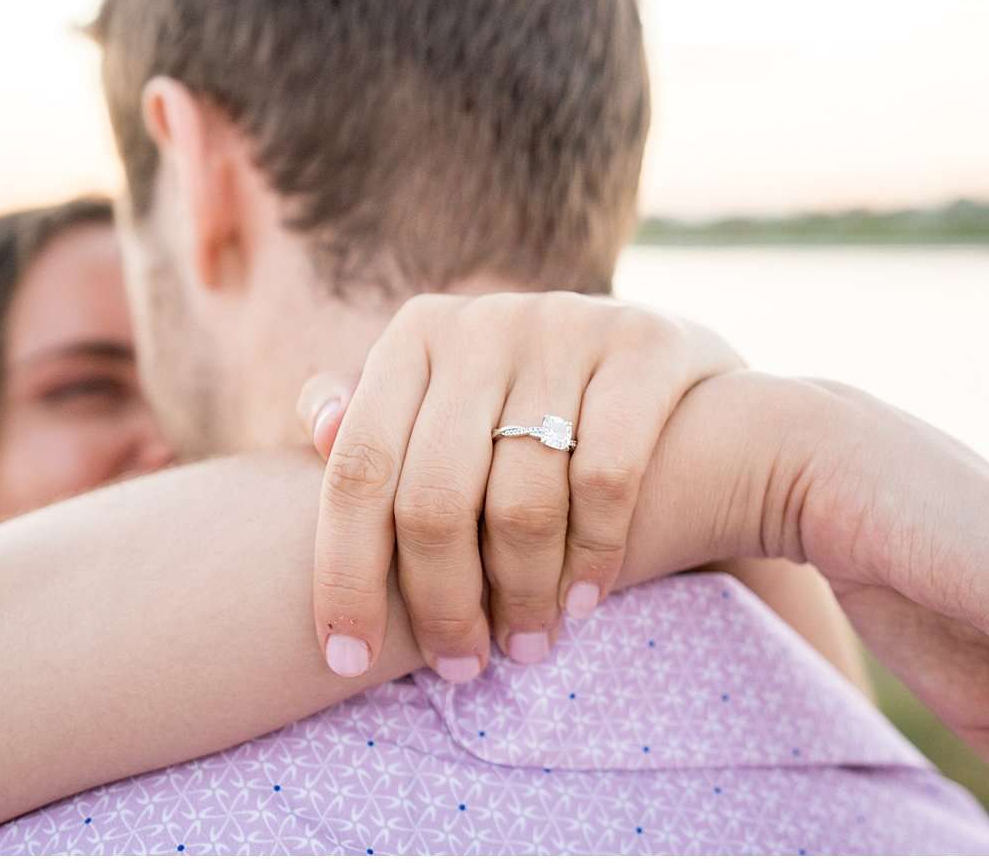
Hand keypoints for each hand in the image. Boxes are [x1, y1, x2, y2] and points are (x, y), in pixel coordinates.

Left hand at [299, 292, 743, 681]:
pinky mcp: (643, 345)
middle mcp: (480, 323)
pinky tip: (583, 601)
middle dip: (442, 604)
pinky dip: (591, 558)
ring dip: (521, 597)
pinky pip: (605, 480)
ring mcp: (563, 327)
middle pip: (434, 500)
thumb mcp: (450, 404)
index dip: (345, 575)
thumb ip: (376, 425)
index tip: (345, 659)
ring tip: (528, 644)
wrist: (671, 371)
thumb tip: (317, 427)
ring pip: (521, 504)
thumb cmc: (533, 409)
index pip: (356, 472)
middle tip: (461, 666)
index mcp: (414, 336)